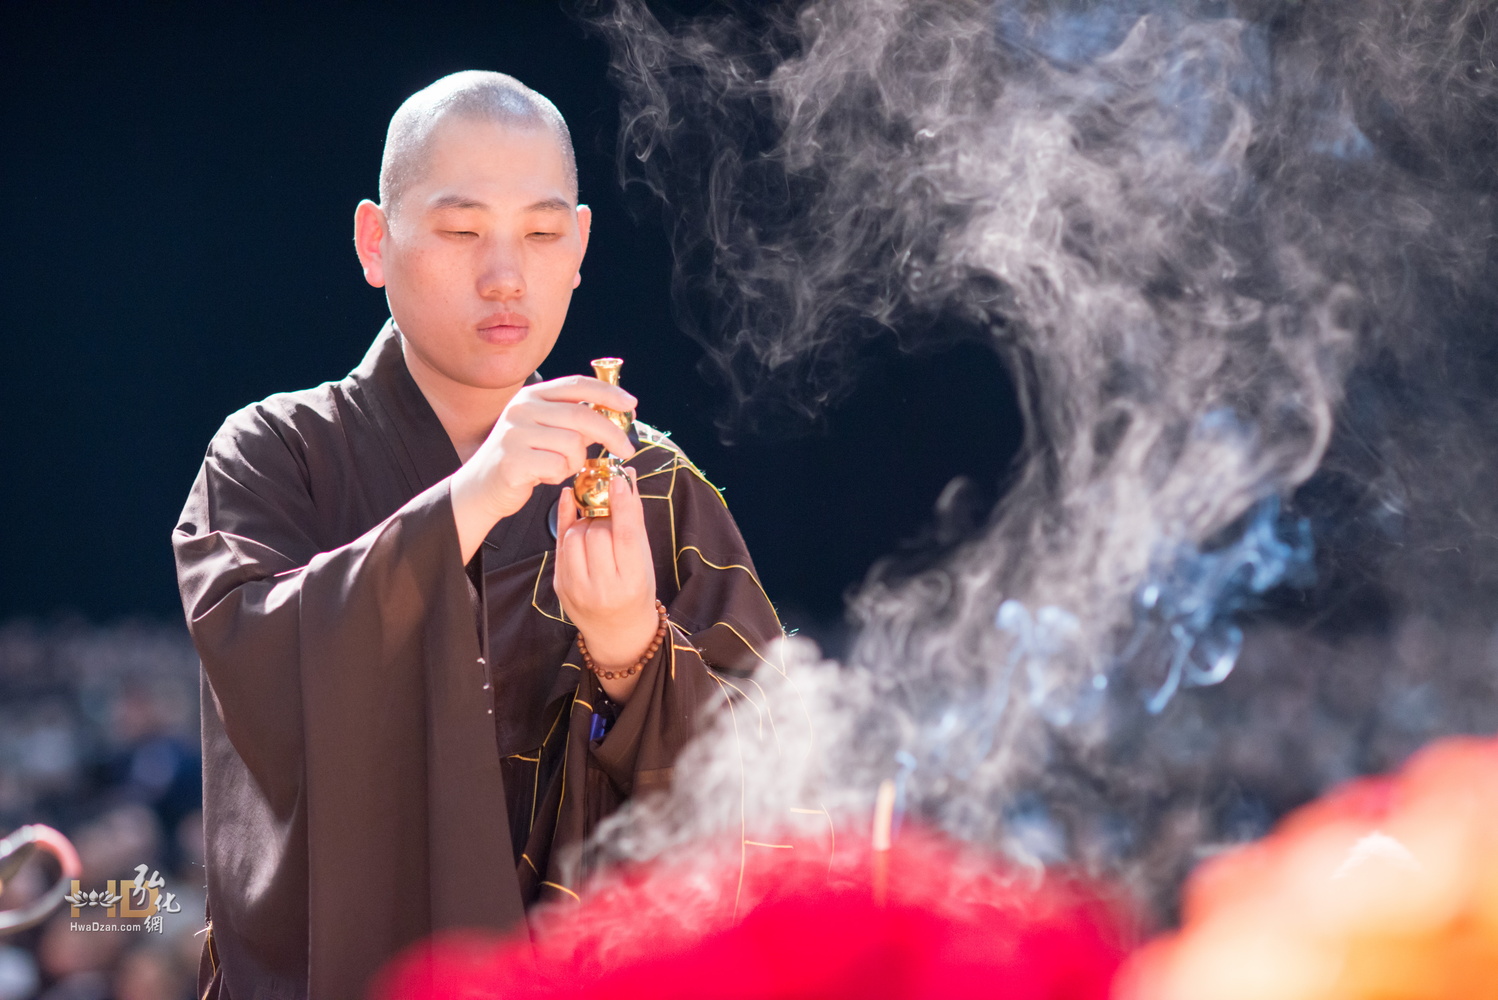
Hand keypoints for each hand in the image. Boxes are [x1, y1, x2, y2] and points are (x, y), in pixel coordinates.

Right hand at [450, 375, 635, 562]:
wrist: (481, 488)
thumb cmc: (522, 459)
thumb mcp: (545, 430)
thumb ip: (573, 419)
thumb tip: (615, 413)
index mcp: (532, 395)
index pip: (577, 385)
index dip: (608, 393)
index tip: (631, 405)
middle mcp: (521, 408)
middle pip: (582, 415)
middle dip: (612, 433)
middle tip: (627, 450)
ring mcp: (515, 432)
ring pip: (572, 444)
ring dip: (575, 462)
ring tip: (558, 467)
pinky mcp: (513, 459)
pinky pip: (557, 466)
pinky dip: (558, 475)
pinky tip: (543, 477)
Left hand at [553, 467, 658, 703]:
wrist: (618, 631)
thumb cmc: (637, 590)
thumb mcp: (644, 559)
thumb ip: (633, 521)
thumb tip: (626, 478)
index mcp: (632, 580)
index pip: (624, 535)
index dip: (621, 503)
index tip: (618, 477)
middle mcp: (604, 588)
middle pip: (597, 532)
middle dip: (603, 517)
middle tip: (610, 515)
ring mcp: (578, 589)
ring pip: (575, 536)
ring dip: (585, 523)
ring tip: (597, 527)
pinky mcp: (560, 586)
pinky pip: (560, 544)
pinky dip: (567, 523)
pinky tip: (572, 506)